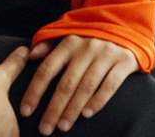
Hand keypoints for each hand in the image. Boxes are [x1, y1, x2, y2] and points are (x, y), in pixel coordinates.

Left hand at [19, 36, 137, 134]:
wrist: (127, 27)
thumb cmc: (92, 37)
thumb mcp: (70, 36)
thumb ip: (49, 45)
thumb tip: (29, 55)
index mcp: (69, 42)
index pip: (48, 69)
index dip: (35, 91)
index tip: (26, 111)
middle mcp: (87, 48)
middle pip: (66, 83)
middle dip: (54, 108)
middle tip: (45, 128)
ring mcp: (106, 54)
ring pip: (86, 86)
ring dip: (73, 109)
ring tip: (63, 126)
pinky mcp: (124, 61)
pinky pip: (110, 84)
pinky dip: (98, 101)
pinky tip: (87, 114)